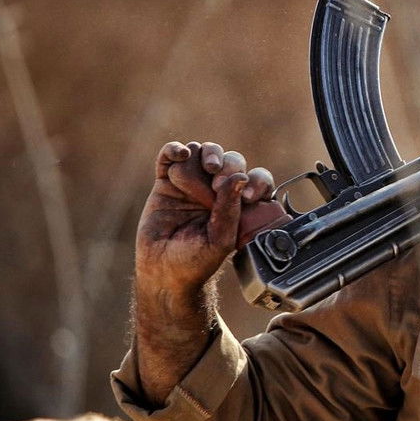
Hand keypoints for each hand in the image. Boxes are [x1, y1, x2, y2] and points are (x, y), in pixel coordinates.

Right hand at [135, 141, 277, 294]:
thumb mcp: (219, 240)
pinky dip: (175, 149)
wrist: (163, 271)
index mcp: (238, 203)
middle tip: (217, 185)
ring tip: (207, 169)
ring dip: (207, 155)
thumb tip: (241, 177)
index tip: (250, 196)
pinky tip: (182, 154)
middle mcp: (216, 189)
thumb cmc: (196, 261)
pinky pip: (170, 155)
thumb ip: (230, 210)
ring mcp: (191, 183)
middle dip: (228, 165)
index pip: (255, 178)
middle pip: (229, 159)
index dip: (257, 180)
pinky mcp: (165, 182)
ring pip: (202, 152)